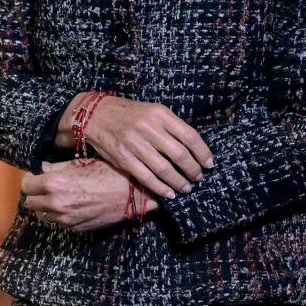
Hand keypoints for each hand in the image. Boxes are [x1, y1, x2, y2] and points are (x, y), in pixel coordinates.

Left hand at [21, 160, 159, 230]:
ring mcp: (66, 219)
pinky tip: (74, 204)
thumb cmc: (109, 172)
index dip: (31, 179)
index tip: (37, 176)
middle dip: (36, 194)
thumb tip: (43, 168)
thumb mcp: (83, 163)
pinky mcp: (76, 228)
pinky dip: (60, 214)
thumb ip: (58, 167)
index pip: (26, 186)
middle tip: (47, 186)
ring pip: (43, 215)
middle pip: (30, 203)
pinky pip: (59, 222)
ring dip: (47, 205)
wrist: (132, 194)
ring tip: (61, 196)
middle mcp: (57, 204)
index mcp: (55, 183)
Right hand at [76, 95, 213, 200]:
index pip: (189, 135)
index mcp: (160, 114)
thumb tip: (194, 147)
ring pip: (164, 169)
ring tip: (186, 188)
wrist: (96, 115)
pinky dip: (160, 188)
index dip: (202, 152)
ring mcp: (135, 144)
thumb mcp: (152, 111)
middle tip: (198, 178)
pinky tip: (169, 194)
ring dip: (179, 182)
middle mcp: (149, 128)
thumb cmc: (130, 114)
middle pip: (179, 154)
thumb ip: (171, 126)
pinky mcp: (123, 158)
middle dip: (193, 170)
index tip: (209, 164)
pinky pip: (146, 177)